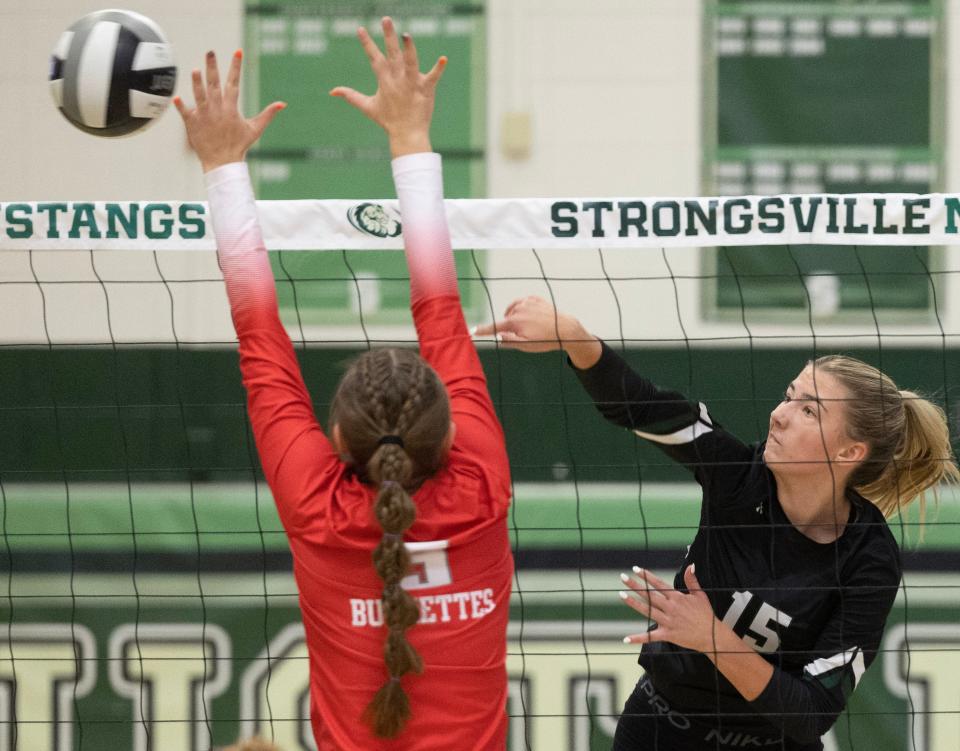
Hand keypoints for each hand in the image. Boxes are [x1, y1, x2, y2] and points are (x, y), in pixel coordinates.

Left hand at [173, 50, 285, 171]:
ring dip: (197, 83)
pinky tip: (176, 97)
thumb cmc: (239, 146)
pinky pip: (185, 113)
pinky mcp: (193, 124)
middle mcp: (217, 109)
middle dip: (213, 67)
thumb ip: (268, 114)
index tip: (238, 52)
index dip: (236, 66)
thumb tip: (282, 104)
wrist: (223, 163)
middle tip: (210, 52)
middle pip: (214, 84)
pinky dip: (181, 106)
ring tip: (195, 70)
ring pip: (199, 96)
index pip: (233, 83)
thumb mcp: (255, 129)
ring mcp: (204, 116)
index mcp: (231, 108)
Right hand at [330, 17, 446, 157]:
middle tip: (386, 19)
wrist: (407, 135)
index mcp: (384, 81)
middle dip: (388, 36)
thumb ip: (350, 96)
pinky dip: (438, 69)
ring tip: (406, 35)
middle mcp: (397, 80)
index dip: (367, 43)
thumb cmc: (388, 121)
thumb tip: (332, 91)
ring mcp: (412, 84)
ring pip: (410, 63)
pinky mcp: (426, 90)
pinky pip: (433, 77)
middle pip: (392, 54)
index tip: (360, 29)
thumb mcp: (367, 107)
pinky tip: (444, 59)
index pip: (374, 58)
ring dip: (409, 50)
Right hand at [473, 295, 601, 366]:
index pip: (494, 327)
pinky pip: (523, 302)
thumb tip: (498, 336)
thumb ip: (509, 341)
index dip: (482, 330)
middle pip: (506, 318)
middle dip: (510, 326)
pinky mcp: (536, 299)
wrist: (565, 329)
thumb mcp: (525, 346)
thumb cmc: (545, 340)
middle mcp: (519, 309)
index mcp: (515, 322)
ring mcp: (528, 302)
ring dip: (516, 317)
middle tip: (524, 335)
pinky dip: (523, 308)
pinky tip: (530, 315)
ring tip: (529, 327)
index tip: (472, 331)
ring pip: (514, 309)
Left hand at [620, 565, 721, 655]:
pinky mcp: (667, 635)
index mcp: (677, 597)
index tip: (636, 569)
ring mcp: (668, 621)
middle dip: (635, 585)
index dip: (647, 576)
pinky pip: (650, 637)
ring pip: (647, 610)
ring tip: (621, 595)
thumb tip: (691, 565)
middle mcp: (670, 608)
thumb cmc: (706, 615)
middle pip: (649, 595)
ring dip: (633, 603)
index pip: (658, 584)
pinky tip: (626, 639)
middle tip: (623, 577)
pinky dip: (638, 638)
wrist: (712, 636)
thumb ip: (692, 580)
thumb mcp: (700, 595)